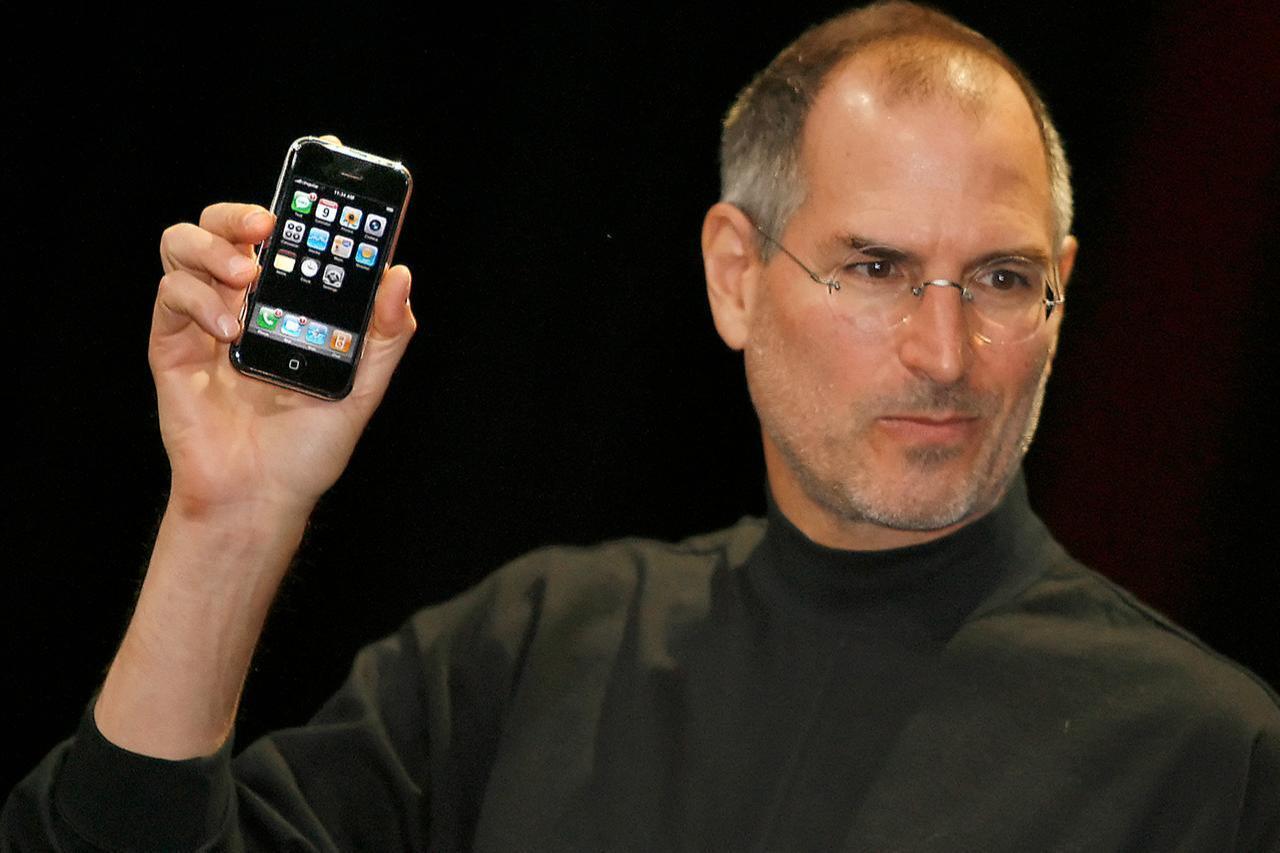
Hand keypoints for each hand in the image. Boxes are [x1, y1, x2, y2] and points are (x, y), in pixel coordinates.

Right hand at [153, 197, 414, 518]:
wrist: (261, 497)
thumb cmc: (309, 447)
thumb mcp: (364, 388)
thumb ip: (386, 335)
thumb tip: (399, 274)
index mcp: (289, 304)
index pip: (286, 238)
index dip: (295, 206)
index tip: (318, 192)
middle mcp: (244, 302)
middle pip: (225, 226)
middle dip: (242, 212)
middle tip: (269, 225)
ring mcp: (204, 320)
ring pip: (184, 244)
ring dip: (213, 247)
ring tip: (247, 275)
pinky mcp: (172, 344)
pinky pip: (170, 294)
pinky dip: (197, 298)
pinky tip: (230, 328)